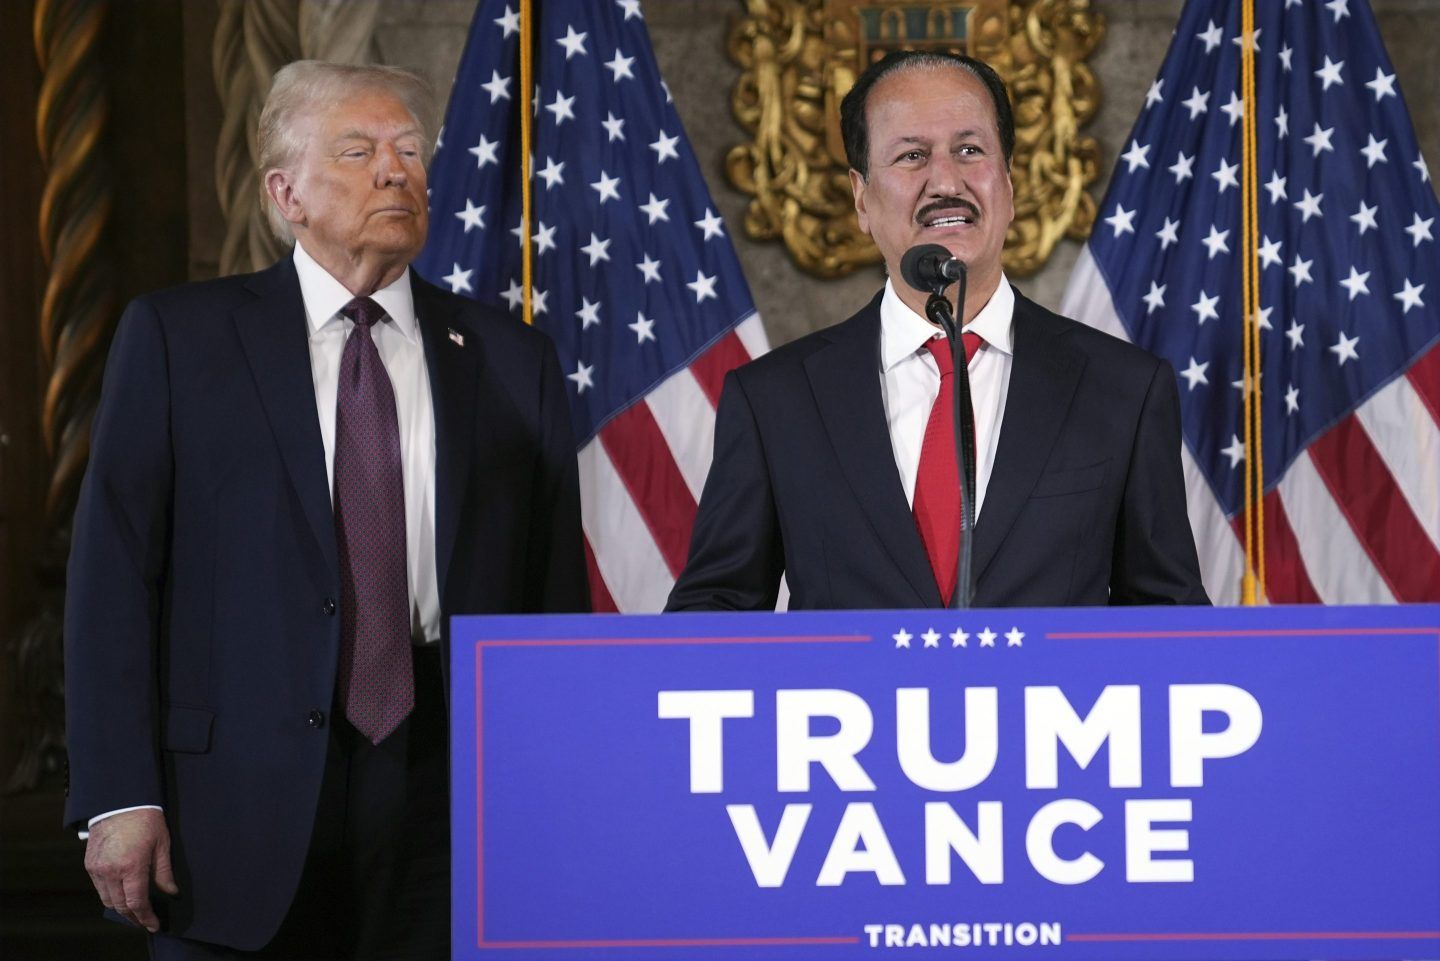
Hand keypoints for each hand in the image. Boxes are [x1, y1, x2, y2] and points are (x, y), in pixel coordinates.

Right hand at [84, 808, 179, 931]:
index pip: (137, 902)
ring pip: (107, 900)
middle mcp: (111, 871)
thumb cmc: (145, 820)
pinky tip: (121, 894)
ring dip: (121, 908)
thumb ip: (164, 872)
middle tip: (145, 921)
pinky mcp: (89, 864)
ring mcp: (97, 868)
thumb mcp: (162, 844)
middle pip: (120, 905)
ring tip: (135, 911)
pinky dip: (110, 895)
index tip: (154, 925)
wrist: (119, 801)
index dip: (146, 917)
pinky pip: (99, 888)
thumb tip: (171, 892)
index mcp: (131, 866)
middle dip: (134, 917)